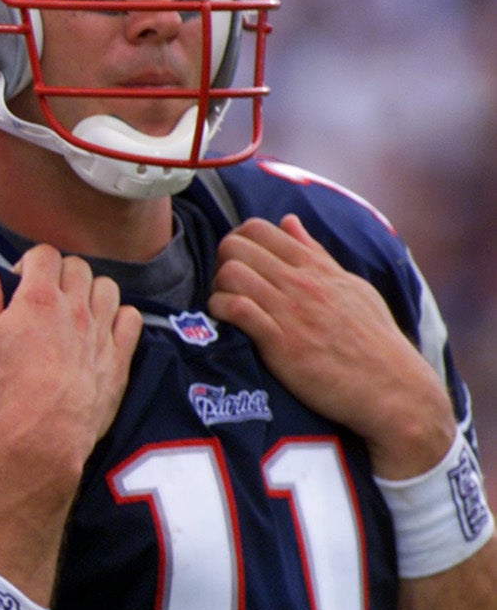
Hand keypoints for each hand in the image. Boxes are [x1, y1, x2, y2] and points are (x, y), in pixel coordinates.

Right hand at [0, 246, 141, 477]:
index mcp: (39, 297)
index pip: (44, 254)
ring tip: (76, 310)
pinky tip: (104, 329)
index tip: (20, 283)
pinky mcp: (118, 357)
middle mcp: (74, 307)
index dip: (31, 263)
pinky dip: (120, 317)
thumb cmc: (6, 385)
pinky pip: (131, 319)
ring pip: (107, 287)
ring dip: (91, 291)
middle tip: (46, 298)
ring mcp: (100, 331)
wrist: (44, 431)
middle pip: (77, 267)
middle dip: (61, 274)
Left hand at [207, 214, 453, 476]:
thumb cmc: (372, 339)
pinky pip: (237, 309)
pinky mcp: (281, 343)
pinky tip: (227, 322)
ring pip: (231, 273)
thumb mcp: (350, 286)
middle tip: (227, 287)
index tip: (239, 264)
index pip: (259, 228)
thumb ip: (315, 253)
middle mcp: (301, 283)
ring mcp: (290, 311)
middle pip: (234, 246)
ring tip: (226, 306)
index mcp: (315, 267)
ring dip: (218, 288)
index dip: (237, 241)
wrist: (392, 388)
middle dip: (220, 262)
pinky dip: (221, 310)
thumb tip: (289, 221)